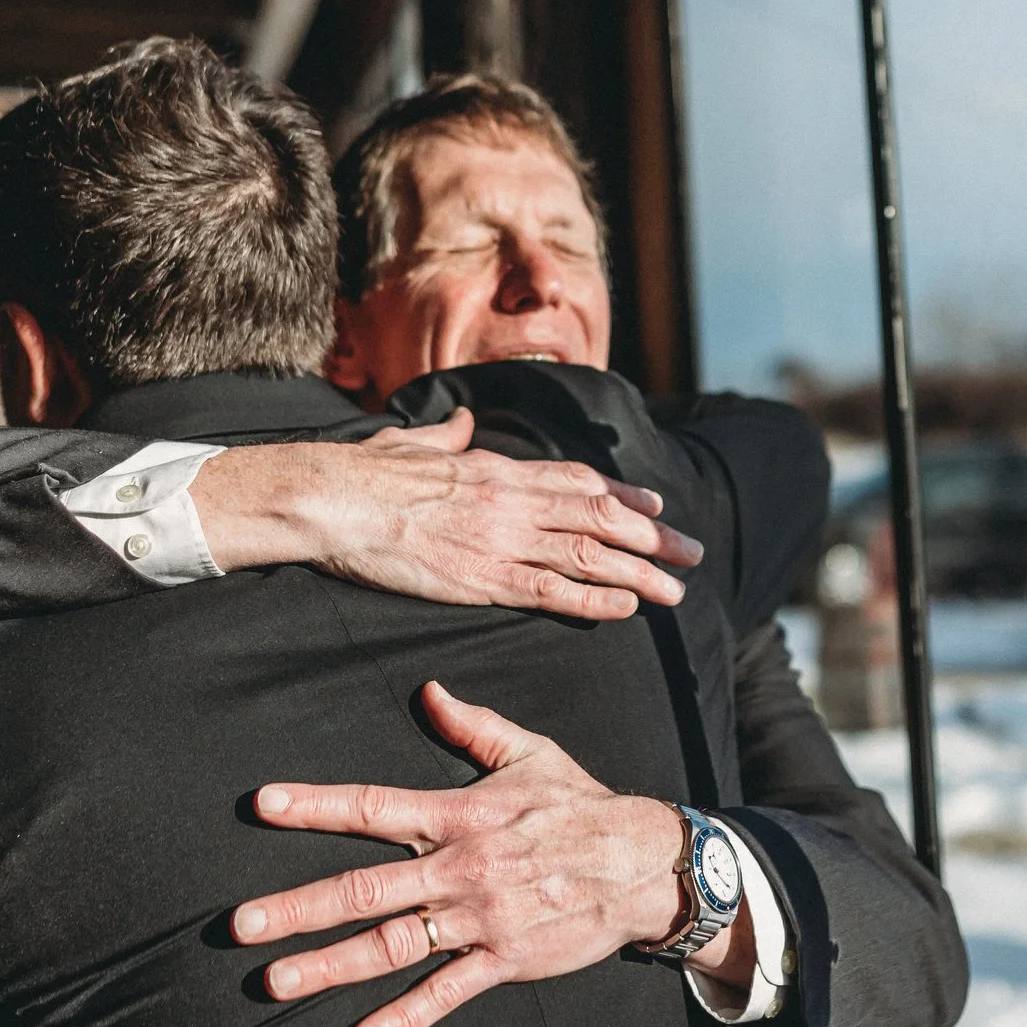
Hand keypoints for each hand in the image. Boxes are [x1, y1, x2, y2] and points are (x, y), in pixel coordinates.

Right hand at [194, 409, 703, 619]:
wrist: (335, 498)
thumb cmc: (364, 472)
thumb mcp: (411, 441)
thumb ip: (444, 435)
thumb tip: (458, 420)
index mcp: (496, 468)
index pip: (576, 480)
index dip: (622, 496)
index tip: (656, 507)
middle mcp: (512, 500)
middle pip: (599, 518)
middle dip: (652, 538)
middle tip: (691, 554)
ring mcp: (501, 539)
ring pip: (589, 554)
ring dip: (641, 572)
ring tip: (677, 591)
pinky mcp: (482, 577)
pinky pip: (552, 590)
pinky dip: (595, 599)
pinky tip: (627, 606)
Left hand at [230, 682, 739, 1026]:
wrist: (645, 864)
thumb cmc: (581, 805)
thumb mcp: (530, 752)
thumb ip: (474, 725)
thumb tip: (429, 691)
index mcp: (459, 815)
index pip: (374, 806)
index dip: (316, 806)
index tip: (262, 805)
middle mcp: (459, 869)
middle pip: (364, 889)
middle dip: (297, 907)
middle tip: (238, 925)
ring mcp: (479, 920)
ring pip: (391, 946)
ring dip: (329, 966)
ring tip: (274, 982)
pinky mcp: (504, 960)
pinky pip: (446, 993)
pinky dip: (404, 1018)